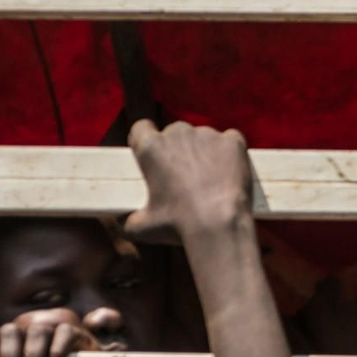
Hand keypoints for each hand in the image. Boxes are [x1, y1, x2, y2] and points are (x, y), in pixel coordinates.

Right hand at [123, 120, 254, 244]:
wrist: (219, 226)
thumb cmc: (177, 225)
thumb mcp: (140, 227)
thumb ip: (127, 219)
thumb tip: (123, 223)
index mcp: (151, 146)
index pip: (141, 128)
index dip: (146, 141)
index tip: (153, 156)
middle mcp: (178, 133)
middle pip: (174, 134)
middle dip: (178, 150)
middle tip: (184, 177)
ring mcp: (208, 134)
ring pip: (203, 138)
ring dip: (204, 153)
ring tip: (210, 181)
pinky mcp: (233, 141)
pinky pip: (230, 141)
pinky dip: (229, 154)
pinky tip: (229, 175)